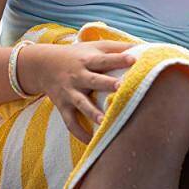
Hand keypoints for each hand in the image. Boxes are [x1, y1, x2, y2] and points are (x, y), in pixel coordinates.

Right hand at [21, 40, 136, 142]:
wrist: (43, 65)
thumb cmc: (77, 55)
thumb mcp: (94, 46)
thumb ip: (117, 47)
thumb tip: (145, 47)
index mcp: (87, 60)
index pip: (105, 59)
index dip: (119, 59)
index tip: (134, 59)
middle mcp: (78, 76)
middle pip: (94, 80)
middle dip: (107, 84)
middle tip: (121, 87)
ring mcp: (70, 92)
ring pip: (81, 103)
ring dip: (92, 112)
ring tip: (105, 121)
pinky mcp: (63, 106)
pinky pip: (70, 121)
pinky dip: (79, 132)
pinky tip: (91, 142)